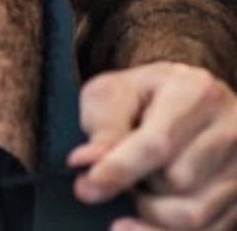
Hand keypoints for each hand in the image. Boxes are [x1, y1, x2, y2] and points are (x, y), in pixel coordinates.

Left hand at [70, 62, 236, 229]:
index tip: (87, 187)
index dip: (120, 169)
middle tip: (119, 174)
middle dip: (138, 186)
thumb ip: (104, 126)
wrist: (186, 101)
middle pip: (176, 181)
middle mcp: (229, 128)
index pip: (158, 142)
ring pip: (194, 214)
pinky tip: (141, 226)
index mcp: (195, 91)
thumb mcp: (115, 92)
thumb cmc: (144, 96)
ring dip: (153, 213)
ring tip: (138, 191)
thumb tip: (87, 163)